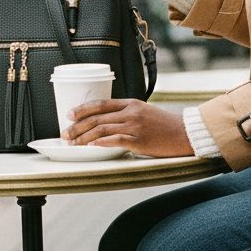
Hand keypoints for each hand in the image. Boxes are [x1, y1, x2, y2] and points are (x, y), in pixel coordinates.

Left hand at [62, 99, 194, 157]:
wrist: (185, 133)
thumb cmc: (165, 125)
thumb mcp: (144, 112)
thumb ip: (126, 114)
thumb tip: (107, 123)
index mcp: (131, 103)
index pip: (101, 104)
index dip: (82, 109)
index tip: (69, 115)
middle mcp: (130, 112)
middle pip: (97, 118)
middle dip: (77, 126)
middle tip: (65, 133)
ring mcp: (134, 126)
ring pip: (102, 130)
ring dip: (83, 137)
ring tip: (73, 143)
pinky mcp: (139, 140)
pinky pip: (115, 140)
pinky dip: (101, 143)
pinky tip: (91, 147)